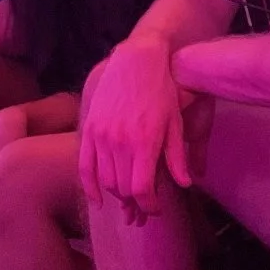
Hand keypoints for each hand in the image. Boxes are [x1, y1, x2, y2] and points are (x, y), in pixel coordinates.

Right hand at [76, 39, 189, 220]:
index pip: (141, 189)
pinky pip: (84, 167)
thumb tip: (186, 184)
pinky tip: (98, 200)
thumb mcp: (175, 123)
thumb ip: (177, 156)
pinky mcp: (88, 129)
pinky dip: (89, 187)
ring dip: (117, 193)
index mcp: (144, 142)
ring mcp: (100, 135)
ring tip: (128, 194)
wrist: (136, 60)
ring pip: (105, 180)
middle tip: (144, 202)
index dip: (149, 205)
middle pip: (123, 188)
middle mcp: (119, 142)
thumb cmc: (162, 91)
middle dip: (135, 201)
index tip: (156, 209)